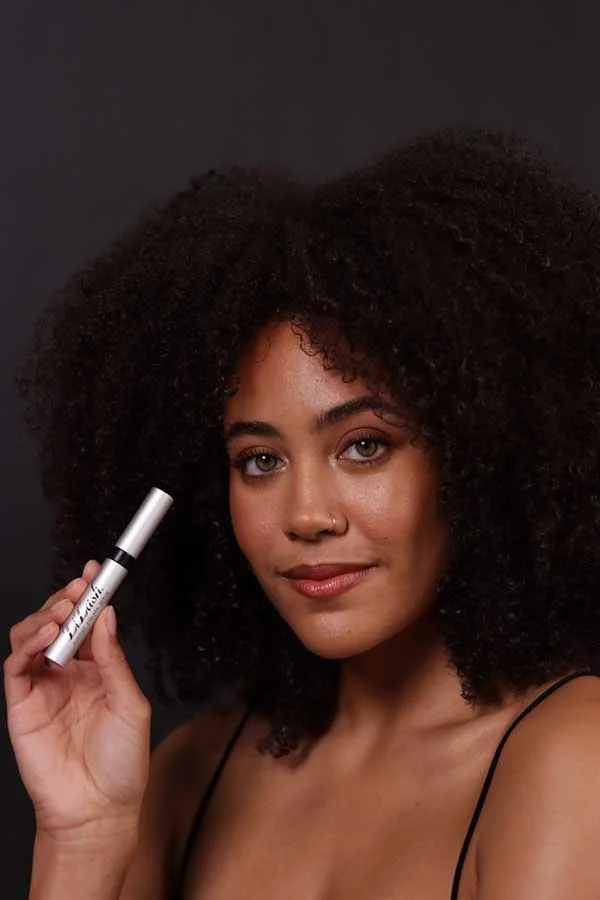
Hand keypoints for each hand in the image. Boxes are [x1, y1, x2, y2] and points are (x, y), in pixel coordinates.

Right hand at [4, 561, 150, 839]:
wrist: (99, 810)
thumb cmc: (121, 763)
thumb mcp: (131, 703)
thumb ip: (114, 659)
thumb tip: (107, 616)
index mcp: (97, 670)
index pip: (89, 623)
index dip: (90, 596)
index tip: (95, 572)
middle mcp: (68, 674)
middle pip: (58, 623)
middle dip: (67, 600)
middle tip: (80, 588)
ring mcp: (43, 687)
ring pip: (32, 636)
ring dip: (46, 616)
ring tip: (64, 611)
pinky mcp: (21, 704)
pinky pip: (16, 666)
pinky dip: (27, 644)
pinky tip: (47, 636)